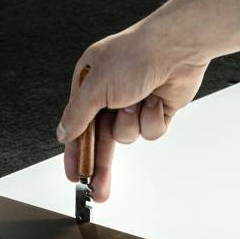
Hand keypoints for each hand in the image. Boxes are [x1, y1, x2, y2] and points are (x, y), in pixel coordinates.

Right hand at [57, 18, 208, 201]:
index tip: (75, 175)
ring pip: (128, 136)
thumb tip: (63, 133)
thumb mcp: (96, 87)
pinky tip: (155, 100)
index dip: (75, 152)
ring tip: (137, 102)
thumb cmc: (135, 56)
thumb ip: (77, 116)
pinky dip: (152, 119)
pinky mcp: (156, 110)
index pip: (77, 126)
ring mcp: (135, 103)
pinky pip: (150, 132)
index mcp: (91, 84)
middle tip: (98, 189)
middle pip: (102, 139)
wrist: (177, 49)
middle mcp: (111, 94)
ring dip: (132, 123)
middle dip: (101, 164)